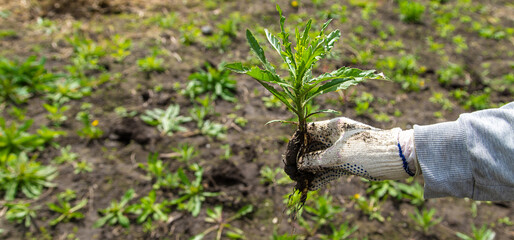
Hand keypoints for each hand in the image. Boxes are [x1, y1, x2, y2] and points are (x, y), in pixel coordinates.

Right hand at [296, 117, 419, 189]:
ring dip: (308, 171)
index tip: (289, 157)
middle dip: (298, 160)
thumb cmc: (369, 151)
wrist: (399, 158)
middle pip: (309, 147)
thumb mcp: (338, 156)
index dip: (294, 143)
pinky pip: (329, 169)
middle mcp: (334, 137)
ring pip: (318, 160)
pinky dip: (320, 177)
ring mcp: (341, 150)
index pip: (305, 131)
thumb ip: (316, 160)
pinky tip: (311, 187)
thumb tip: (299, 164)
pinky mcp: (348, 162)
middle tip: (291, 173)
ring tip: (299, 183)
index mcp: (332, 127)